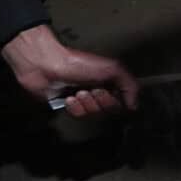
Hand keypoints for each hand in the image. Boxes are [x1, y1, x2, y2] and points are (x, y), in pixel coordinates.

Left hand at [1, 25, 138, 117]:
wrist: (47, 66)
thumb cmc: (80, 64)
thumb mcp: (112, 68)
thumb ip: (129, 85)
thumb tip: (134, 106)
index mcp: (111, 83)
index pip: (122, 103)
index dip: (117, 101)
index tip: (110, 91)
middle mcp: (99, 92)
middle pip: (108, 111)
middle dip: (100, 101)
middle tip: (91, 89)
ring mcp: (84, 101)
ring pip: (93, 115)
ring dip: (86, 104)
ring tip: (77, 92)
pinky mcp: (68, 107)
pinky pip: (77, 115)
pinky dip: (73, 107)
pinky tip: (67, 98)